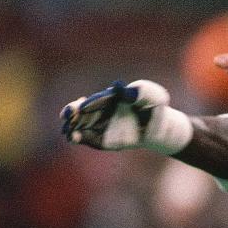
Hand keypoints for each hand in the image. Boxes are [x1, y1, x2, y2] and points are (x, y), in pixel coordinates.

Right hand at [60, 79, 191, 153]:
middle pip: (81, 110)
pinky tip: (74, 138)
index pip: (98, 99)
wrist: (160, 126)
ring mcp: (99, 124)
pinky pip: (88, 137)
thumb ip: (142, 91)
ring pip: (80, 124)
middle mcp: (101, 110)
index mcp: (112, 97)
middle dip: (72, 112)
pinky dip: (81, 137)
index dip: (90, 102)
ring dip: (72, 127)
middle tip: (67, 115)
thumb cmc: (155, 106)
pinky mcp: (101, 138)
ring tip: (68, 132)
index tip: (82, 105)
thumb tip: (125, 89)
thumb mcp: (155, 96)